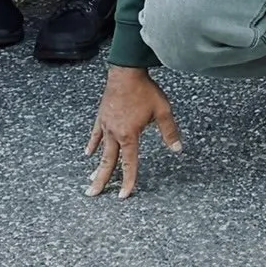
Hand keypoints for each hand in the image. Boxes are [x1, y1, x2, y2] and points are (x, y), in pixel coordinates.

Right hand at [86, 66, 182, 198]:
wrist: (126, 71)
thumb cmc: (144, 90)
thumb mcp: (162, 110)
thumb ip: (169, 131)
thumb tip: (178, 149)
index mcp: (130, 135)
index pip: (129, 163)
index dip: (128, 180)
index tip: (123, 195)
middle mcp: (115, 133)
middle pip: (108, 162)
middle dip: (102, 180)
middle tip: (92, 195)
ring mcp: (106, 125)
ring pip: (100, 151)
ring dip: (96, 166)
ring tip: (90, 180)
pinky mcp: (102, 116)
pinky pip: (95, 134)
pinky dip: (92, 144)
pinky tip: (88, 153)